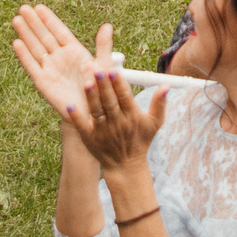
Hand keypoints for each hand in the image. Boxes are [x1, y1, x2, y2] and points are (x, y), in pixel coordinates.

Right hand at [11, 4, 102, 117]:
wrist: (90, 114)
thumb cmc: (99, 90)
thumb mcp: (104, 66)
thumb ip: (103, 46)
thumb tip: (107, 26)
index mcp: (74, 51)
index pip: (59, 31)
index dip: (49, 19)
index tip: (39, 7)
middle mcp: (60, 58)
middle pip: (44, 36)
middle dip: (34, 23)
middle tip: (23, 8)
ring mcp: (50, 69)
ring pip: (36, 48)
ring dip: (26, 34)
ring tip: (16, 19)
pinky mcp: (43, 82)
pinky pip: (32, 66)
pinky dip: (24, 55)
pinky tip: (17, 43)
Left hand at [74, 46, 169, 173]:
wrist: (126, 167)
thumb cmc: (140, 141)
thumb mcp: (154, 123)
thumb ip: (159, 103)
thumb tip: (166, 85)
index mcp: (132, 116)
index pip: (125, 97)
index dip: (118, 83)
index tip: (113, 70)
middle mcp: (118, 123)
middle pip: (109, 101)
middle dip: (103, 85)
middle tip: (96, 69)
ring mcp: (103, 132)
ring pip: (97, 112)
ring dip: (91, 98)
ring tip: (86, 83)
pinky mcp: (91, 139)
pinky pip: (82, 126)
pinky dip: (77, 117)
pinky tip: (70, 105)